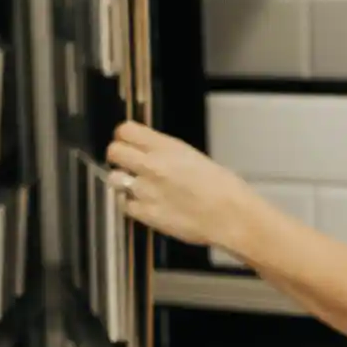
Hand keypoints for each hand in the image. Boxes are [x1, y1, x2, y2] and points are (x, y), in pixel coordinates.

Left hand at [106, 122, 261, 252]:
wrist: (232, 216)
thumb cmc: (223, 188)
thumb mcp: (194, 158)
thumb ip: (167, 154)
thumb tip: (149, 153)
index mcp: (167, 147)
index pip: (126, 130)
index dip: (124, 137)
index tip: (128, 143)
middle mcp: (153, 165)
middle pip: (113, 151)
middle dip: (119, 157)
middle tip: (128, 164)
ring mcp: (146, 190)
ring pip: (114, 179)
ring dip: (123, 182)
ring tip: (139, 187)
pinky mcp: (145, 213)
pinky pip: (125, 205)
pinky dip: (133, 205)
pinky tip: (149, 205)